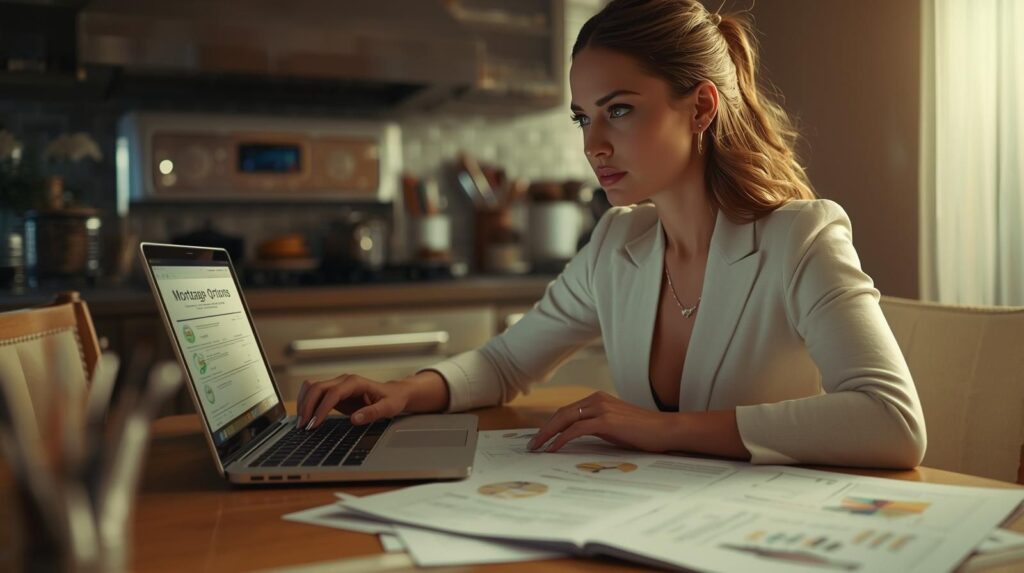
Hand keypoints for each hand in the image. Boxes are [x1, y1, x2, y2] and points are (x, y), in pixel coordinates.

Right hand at [296, 374, 409, 429]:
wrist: (394, 393)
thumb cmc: (392, 399)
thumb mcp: (388, 408)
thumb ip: (372, 413)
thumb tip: (355, 419)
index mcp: (355, 382)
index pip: (333, 393)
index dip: (322, 408)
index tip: (314, 423)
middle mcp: (344, 380)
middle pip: (317, 387)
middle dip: (307, 406)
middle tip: (303, 426)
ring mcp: (337, 384)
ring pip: (312, 387)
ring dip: (303, 403)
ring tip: (301, 423)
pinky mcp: (333, 392)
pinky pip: (314, 393)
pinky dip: (306, 403)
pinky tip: (305, 417)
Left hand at [527, 391, 676, 452]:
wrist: (666, 430)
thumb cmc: (643, 432)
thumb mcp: (614, 427)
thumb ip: (596, 427)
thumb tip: (575, 438)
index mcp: (598, 399)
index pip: (566, 410)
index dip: (550, 424)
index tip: (539, 437)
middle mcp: (597, 400)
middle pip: (561, 413)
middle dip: (543, 429)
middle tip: (531, 444)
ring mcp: (601, 408)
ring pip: (565, 419)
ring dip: (547, 434)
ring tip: (536, 448)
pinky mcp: (606, 421)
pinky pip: (576, 430)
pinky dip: (561, 439)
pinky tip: (553, 449)